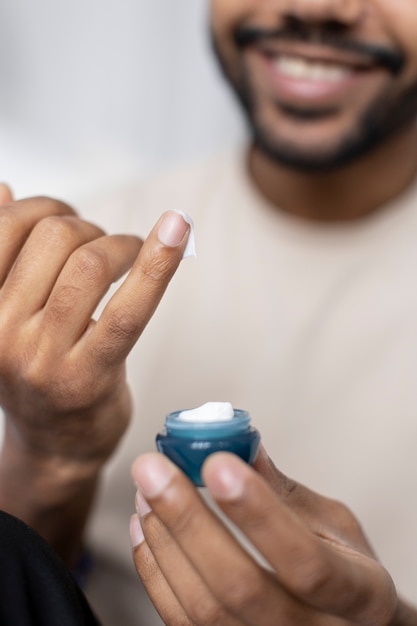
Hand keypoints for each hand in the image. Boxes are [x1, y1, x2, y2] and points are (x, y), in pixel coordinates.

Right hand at [0, 196, 189, 561]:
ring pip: (92, 263)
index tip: (68, 217)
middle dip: (91, 227)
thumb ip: (2, 255)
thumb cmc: (37, 370)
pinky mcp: (89, 375)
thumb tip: (3, 189)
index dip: (45, 206)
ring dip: (124, 244)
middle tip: (106, 248)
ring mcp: (43, 357)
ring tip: (132, 256)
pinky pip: (129, 307)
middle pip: (56, 236)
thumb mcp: (4, 314)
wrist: (55, 446)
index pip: (5, 225)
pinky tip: (178, 229)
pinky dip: (159, 261)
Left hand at [130, 449, 413, 624]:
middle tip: (154, 469)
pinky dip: (155, 570)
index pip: (307, 562)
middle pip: (241, 589)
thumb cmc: (345, 570)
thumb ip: (284, 491)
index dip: (258, 514)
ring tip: (147, 490)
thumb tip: (236, 441)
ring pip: (204, 609)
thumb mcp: (333, 525)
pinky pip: (181, 621)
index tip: (216, 463)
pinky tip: (147, 527)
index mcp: (359, 595)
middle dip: (188, 521)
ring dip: (165, 541)